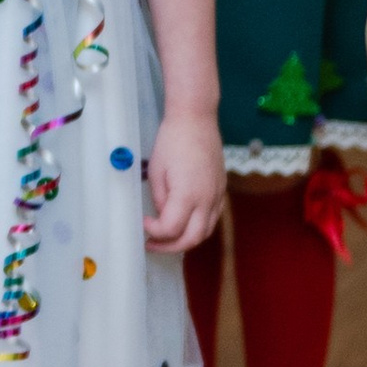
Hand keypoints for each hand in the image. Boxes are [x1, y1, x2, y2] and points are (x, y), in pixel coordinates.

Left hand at [143, 113, 224, 256]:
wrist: (196, 120)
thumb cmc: (172, 141)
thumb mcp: (156, 172)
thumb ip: (161, 199)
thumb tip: (164, 216)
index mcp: (188, 195)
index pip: (171, 229)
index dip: (154, 232)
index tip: (143, 223)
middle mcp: (207, 199)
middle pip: (193, 238)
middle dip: (170, 247)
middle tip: (151, 244)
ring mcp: (218, 195)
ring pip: (207, 231)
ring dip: (186, 240)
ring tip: (166, 238)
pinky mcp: (222, 190)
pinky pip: (213, 217)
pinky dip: (199, 226)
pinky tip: (184, 223)